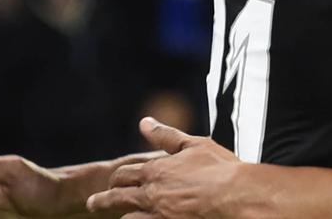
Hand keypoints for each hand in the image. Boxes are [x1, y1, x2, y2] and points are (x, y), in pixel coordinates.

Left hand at [87, 118, 244, 218]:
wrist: (236, 196)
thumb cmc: (220, 169)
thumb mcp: (194, 144)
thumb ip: (166, 135)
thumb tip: (144, 122)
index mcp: (156, 171)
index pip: (124, 174)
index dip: (117, 178)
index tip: (112, 181)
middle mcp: (151, 194)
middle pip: (117, 197)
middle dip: (104, 199)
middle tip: (95, 202)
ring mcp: (157, 215)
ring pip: (127, 218)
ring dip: (122, 215)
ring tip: (119, 216)